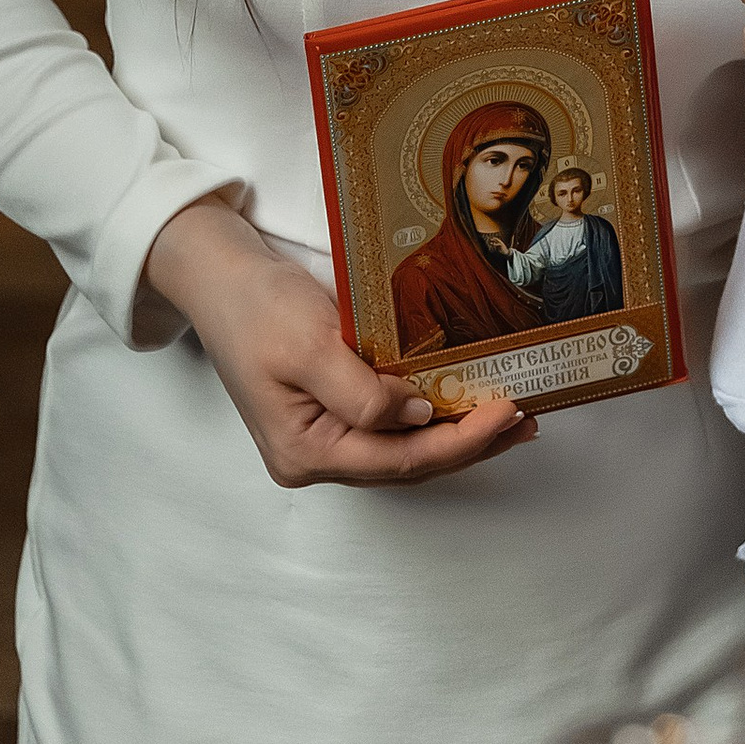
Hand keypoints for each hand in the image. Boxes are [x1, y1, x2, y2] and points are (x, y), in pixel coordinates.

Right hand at [146, 197, 534, 488]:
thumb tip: (417, 417)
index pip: (400, 460)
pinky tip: (461, 406)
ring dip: (456, 438)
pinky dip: (431, 421)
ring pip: (403, 453)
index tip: (508, 411)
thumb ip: (362, 392)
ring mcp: (319, 440)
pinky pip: (390, 431)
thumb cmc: (256, 307)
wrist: (219, 278)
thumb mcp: (309, 344)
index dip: (461, 441)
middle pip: (406, 465)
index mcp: (303, 452)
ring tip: (509, 421)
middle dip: (469, 446)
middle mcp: (312, 458)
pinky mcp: (328, 415)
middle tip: (525, 420)